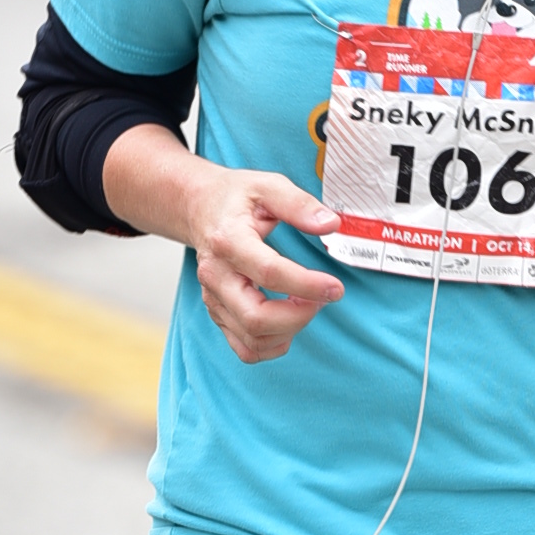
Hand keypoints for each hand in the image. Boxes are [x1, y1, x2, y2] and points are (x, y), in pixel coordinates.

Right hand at [101, 129, 343, 364]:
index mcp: (229, 240)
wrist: (199, 208)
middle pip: (256, 319)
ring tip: (306, 303)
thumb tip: (330, 224)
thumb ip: (299, 204)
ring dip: (290, 330)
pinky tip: (289, 321)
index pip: (269, 273)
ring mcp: (214, 299)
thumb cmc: (236, 198)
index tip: (335, 287)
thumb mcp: (268, 185)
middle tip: (322, 295)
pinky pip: (246, 349)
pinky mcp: (218, 314)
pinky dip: (274, 345)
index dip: (307, 285)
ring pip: (253, 339)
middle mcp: (216, 276)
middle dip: (299, 316)